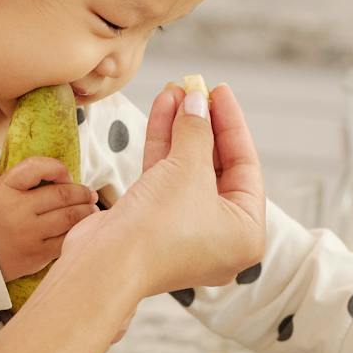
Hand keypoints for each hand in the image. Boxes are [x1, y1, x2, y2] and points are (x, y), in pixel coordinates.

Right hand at [0, 157, 98, 281]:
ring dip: (86, 212)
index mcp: (4, 189)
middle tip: (90, 194)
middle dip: (81, 192)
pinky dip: (76, 234)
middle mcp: (21, 210)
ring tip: (93, 211)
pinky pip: (64, 242)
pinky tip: (82, 232)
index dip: (57, 167)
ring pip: (70, 218)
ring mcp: (30, 234)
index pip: (38, 167)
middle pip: (62, 195)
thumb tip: (0, 167)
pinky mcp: (35, 256)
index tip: (64, 174)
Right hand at [59, 82, 265, 297]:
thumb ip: (198, 131)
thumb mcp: (189, 169)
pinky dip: (162, 145)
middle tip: (195, 88)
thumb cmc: (160, 226)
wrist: (106, 264)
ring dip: (180, 129)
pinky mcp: (152, 223)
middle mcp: (219, 234)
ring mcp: (184, 230)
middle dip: (203, 124)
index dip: (232, 124)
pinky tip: (160, 109)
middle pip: (216, 166)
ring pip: (187, 169)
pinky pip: (164, 178)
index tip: (220, 91)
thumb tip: (197, 100)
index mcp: (245, 232)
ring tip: (174, 90)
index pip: (246, 167)